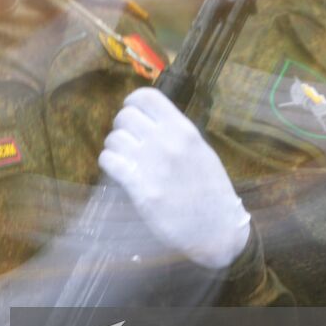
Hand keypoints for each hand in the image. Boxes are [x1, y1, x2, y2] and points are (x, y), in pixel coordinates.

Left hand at [98, 87, 250, 268]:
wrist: (217, 229)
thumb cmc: (210, 191)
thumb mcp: (201, 152)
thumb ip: (176, 133)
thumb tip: (150, 119)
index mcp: (184, 130)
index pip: (147, 97)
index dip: (133, 103)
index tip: (133, 114)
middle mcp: (167, 142)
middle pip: (125, 115)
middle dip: (122, 126)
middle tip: (128, 140)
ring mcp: (153, 165)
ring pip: (114, 138)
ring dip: (114, 147)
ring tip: (123, 157)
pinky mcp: (140, 189)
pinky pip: (109, 161)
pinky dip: (109, 163)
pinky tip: (118, 170)